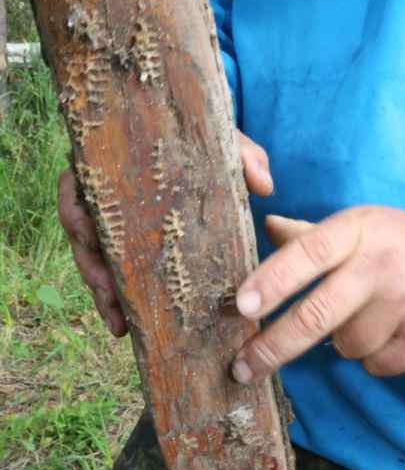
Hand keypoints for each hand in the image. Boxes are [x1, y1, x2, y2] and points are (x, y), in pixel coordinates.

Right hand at [58, 130, 273, 336]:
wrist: (210, 152)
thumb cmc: (209, 145)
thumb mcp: (225, 143)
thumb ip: (245, 155)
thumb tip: (265, 187)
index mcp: (118, 164)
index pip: (78, 185)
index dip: (75, 212)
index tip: (87, 235)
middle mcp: (110, 197)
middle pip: (83, 233)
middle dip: (90, 266)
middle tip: (106, 291)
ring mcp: (119, 225)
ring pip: (95, 261)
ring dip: (103, 293)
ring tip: (119, 323)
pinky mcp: (132, 249)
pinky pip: (116, 275)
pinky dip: (118, 301)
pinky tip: (126, 326)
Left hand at [232, 207, 404, 382]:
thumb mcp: (366, 225)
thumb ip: (315, 233)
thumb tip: (268, 227)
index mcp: (359, 230)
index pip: (307, 253)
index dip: (271, 281)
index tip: (240, 307)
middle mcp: (380, 264)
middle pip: (316, 314)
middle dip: (272, 348)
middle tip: (242, 369)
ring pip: (345, 346)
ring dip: (346, 341)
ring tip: (373, 316)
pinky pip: (376, 364)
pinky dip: (377, 355)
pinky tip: (397, 329)